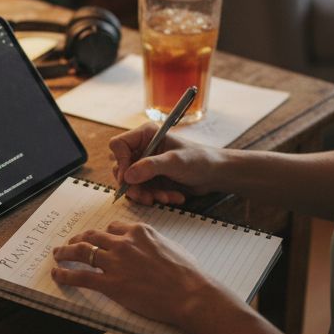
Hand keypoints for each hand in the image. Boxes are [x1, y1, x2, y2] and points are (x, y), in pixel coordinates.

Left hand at [51, 220, 222, 331]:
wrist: (189, 294)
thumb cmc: (187, 274)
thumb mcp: (171, 247)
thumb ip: (155, 243)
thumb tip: (151, 248)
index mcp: (139, 232)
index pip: (113, 228)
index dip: (102, 234)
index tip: (97, 238)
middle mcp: (124, 243)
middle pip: (93, 236)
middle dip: (78, 239)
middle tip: (70, 243)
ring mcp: (115, 262)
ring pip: (81, 251)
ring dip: (65, 252)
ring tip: (58, 254)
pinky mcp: (110, 283)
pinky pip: (80, 276)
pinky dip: (64, 274)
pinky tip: (57, 274)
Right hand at [109, 123, 228, 204]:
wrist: (214, 174)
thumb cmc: (199, 160)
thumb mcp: (175, 162)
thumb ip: (151, 167)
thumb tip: (127, 176)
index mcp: (145, 135)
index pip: (118, 145)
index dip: (121, 162)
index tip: (129, 178)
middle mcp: (142, 149)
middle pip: (120, 168)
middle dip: (134, 186)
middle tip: (147, 197)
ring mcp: (145, 165)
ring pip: (130, 184)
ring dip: (145, 194)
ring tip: (165, 198)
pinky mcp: (150, 179)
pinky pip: (142, 192)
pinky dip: (155, 197)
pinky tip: (172, 197)